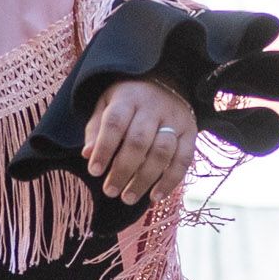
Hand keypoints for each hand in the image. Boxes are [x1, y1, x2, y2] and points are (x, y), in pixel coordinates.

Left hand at [83, 77, 200, 205]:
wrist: (168, 81)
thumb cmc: (129, 100)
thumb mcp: (106, 104)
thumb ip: (96, 128)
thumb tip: (87, 155)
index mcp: (128, 98)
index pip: (115, 123)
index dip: (104, 148)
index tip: (94, 172)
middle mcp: (154, 107)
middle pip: (139, 141)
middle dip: (123, 169)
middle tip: (110, 191)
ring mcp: (175, 120)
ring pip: (161, 153)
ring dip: (144, 179)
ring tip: (128, 198)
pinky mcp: (191, 132)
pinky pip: (184, 159)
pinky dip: (170, 181)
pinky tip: (155, 196)